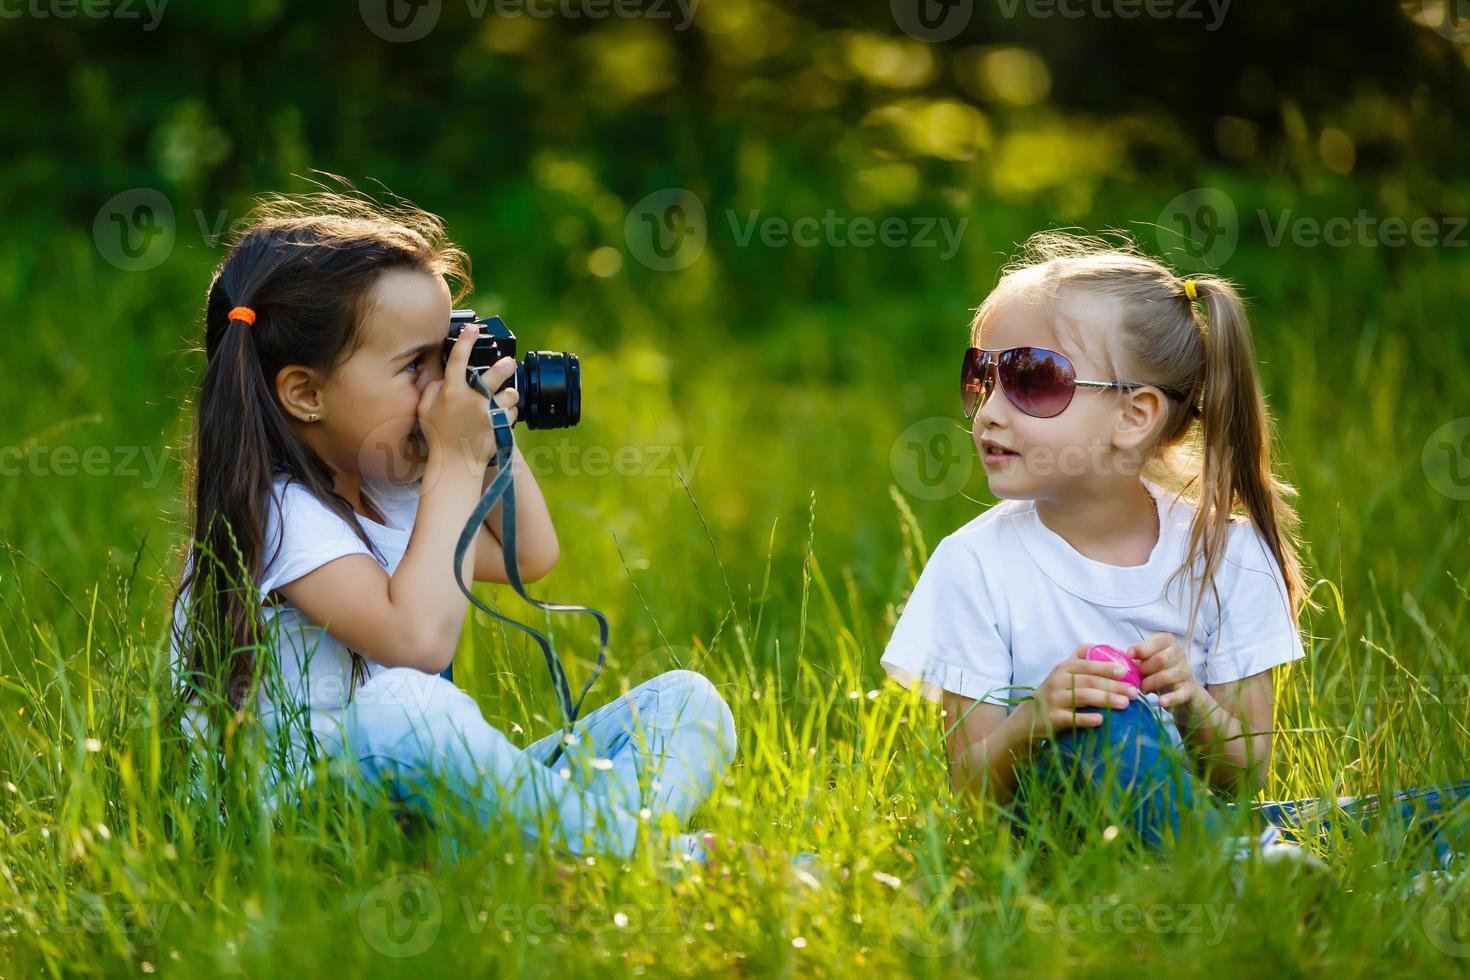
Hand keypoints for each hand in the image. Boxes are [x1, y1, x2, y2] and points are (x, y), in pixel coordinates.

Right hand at [417, 325, 513, 468]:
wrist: (456, 464)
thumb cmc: (438, 437)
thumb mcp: (424, 410)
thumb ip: (430, 389)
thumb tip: (441, 376)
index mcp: (452, 392)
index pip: (457, 359)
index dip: (466, 341)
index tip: (473, 328)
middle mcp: (472, 399)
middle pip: (497, 371)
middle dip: (506, 364)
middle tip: (508, 364)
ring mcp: (489, 412)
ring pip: (511, 393)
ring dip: (509, 394)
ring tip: (505, 398)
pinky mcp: (501, 425)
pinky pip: (514, 412)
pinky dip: (510, 413)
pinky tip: (502, 417)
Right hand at [1029, 644, 1139, 735]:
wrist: (1028, 718)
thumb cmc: (1053, 694)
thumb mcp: (1062, 672)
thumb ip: (1079, 659)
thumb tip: (1104, 647)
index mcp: (1063, 668)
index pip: (1087, 664)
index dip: (1106, 667)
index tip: (1125, 672)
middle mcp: (1057, 681)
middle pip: (1089, 681)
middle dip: (1113, 686)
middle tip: (1134, 692)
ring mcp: (1054, 699)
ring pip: (1083, 697)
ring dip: (1106, 700)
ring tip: (1125, 704)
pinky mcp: (1052, 718)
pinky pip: (1072, 718)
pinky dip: (1087, 718)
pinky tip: (1101, 720)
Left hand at [1131, 632, 1203, 710]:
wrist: (1183, 691)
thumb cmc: (1159, 671)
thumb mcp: (1148, 661)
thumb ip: (1139, 658)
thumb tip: (1126, 659)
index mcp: (1168, 643)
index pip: (1158, 641)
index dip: (1143, 648)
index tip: (1130, 655)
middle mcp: (1179, 654)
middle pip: (1161, 659)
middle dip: (1144, 669)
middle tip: (1135, 678)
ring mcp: (1186, 672)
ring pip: (1167, 676)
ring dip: (1150, 684)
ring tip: (1143, 689)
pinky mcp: (1189, 690)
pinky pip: (1180, 693)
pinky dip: (1170, 698)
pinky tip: (1161, 701)